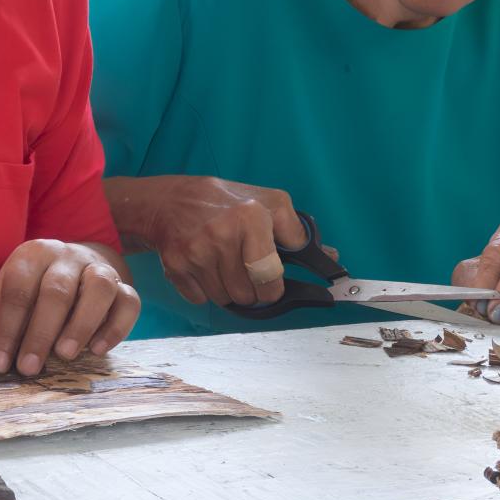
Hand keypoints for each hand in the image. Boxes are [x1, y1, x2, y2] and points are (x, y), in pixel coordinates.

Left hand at [0, 240, 139, 376]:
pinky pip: (129, 302)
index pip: (18, 289)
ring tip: (65, 355)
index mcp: (35, 254)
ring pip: (99, 288)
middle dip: (40, 333)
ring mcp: (99, 268)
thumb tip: (0, 360)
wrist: (77, 268)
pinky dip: (116, 328)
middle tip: (29, 367)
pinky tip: (98, 350)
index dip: (7, 328)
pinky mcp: (123, 285)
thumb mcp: (12, 298)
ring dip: (81, 325)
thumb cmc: (35, 290)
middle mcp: (68, 256)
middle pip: (57, 290)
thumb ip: (5, 321)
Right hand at [116, 175, 311, 307]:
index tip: (271, 284)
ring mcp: (195, 252)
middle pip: (247, 294)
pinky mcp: (174, 266)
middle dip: (250, 289)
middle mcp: (222, 234)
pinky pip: (200, 299)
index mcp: (250, 216)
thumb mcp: (268, 202)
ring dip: (228, 290)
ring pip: (224, 299)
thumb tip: (330, 258)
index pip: (269, 276)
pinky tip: (203, 268)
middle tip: (244, 271)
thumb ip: (297, 231)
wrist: (169, 201)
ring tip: (223, 265)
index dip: (273, 288)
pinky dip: (204, 291)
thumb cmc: (225, 202)